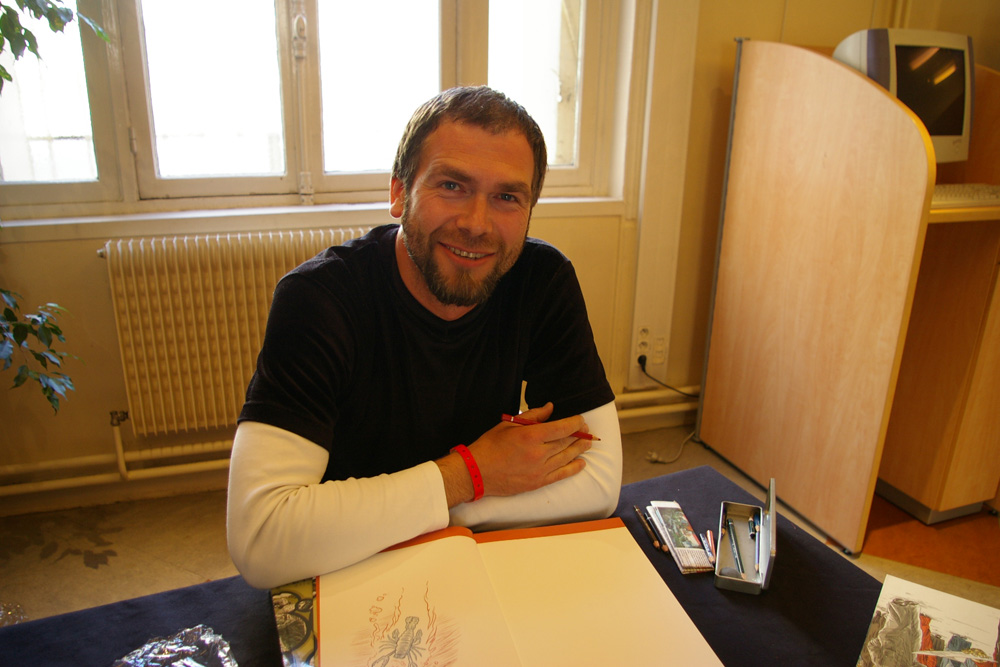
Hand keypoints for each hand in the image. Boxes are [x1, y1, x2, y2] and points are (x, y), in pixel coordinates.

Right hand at [438, 403, 592, 505]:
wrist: (477, 472)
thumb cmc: (490, 446)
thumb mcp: (509, 424)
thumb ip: (533, 415)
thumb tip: (550, 408)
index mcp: (531, 436)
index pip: (562, 427)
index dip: (575, 423)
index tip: (581, 419)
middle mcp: (538, 453)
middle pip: (567, 442)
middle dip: (579, 434)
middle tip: (586, 429)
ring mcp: (540, 470)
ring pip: (567, 457)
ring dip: (580, 449)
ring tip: (588, 443)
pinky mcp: (538, 482)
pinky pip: (561, 475)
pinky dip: (574, 468)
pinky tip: (582, 463)